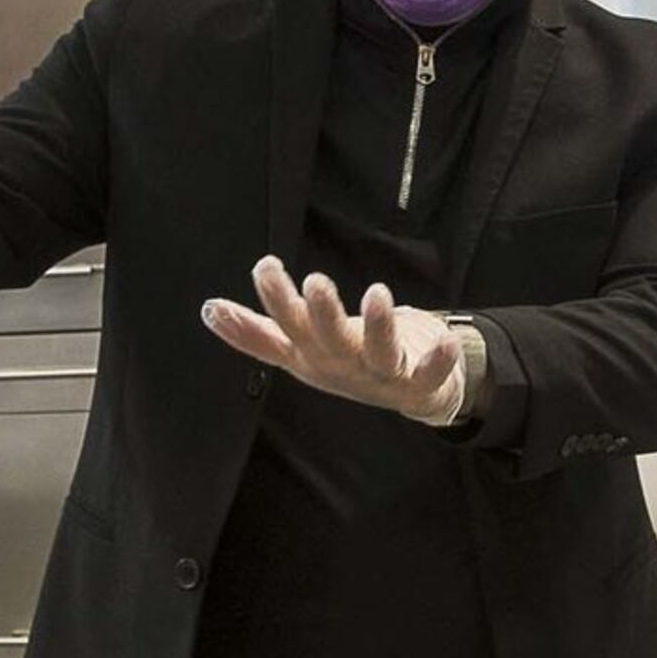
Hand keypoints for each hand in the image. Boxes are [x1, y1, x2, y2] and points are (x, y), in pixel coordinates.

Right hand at [204, 258, 466, 425]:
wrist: (408, 393)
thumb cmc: (347, 362)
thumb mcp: (298, 348)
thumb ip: (254, 332)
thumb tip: (209, 309)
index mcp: (311, 354)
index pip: (286, 327)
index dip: (275, 300)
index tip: (265, 265)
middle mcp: (342, 366)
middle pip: (328, 340)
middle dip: (322, 314)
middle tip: (316, 282)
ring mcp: (379, 375)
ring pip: (377, 354)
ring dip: (378, 326)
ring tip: (377, 294)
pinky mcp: (417, 382)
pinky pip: (428, 374)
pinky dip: (438, 360)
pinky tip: (447, 339)